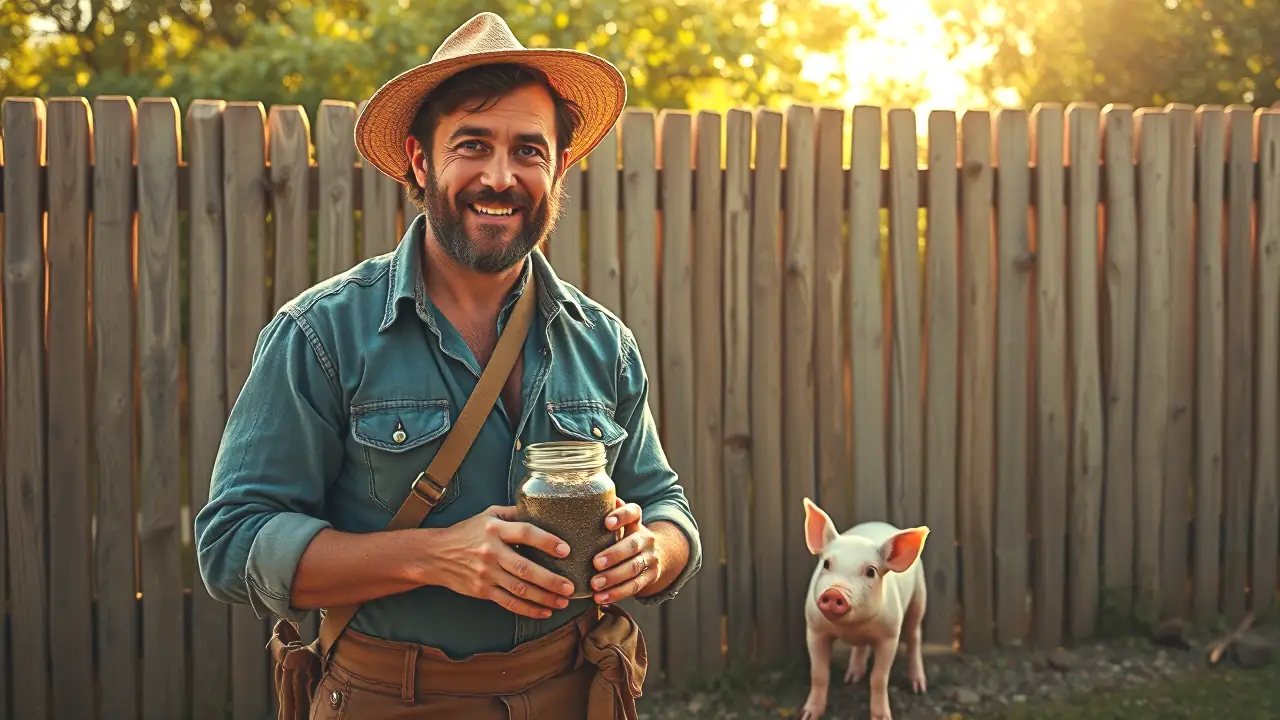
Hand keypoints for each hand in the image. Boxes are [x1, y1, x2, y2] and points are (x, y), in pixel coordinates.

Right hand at [427, 505, 575, 618]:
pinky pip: (509, 603)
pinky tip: (545, 611)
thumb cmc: (466, 532)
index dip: (547, 542)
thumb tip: (543, 510)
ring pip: (519, 589)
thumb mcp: (487, 515)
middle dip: (550, 579)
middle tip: (571, 586)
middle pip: (525, 568)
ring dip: (544, 597)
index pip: (525, 533)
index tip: (566, 550)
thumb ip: (513, 514)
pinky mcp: (482, 590)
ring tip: (563, 601)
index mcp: (494, 529)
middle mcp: (490, 551)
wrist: (435, 555)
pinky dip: (528, 609)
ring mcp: (486, 573)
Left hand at [589, 498, 661, 603]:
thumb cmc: (623, 537)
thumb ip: (602, 513)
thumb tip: (579, 498)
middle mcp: (646, 538)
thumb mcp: (618, 524)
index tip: (606, 523)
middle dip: (614, 554)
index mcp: (636, 522)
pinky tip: (600, 598)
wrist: (655, 554)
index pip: (633, 512)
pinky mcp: (650, 577)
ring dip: (614, 577)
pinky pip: (635, 586)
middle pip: (633, 544)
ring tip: (595, 585)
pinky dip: (617, 593)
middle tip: (595, 563)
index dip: (621, 516)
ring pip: (634, 568)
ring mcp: (650, 558)